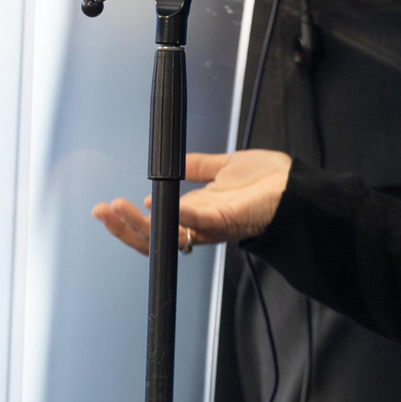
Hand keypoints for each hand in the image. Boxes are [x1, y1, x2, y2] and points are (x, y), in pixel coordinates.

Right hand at [91, 150, 293, 255]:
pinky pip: (196, 222)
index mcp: (198, 213)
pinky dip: (177, 215)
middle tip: (102, 211)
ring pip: (167, 236)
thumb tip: (175, 163)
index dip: (132, 220)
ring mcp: (212, 225)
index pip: (156, 224)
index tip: (109, 206)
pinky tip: (157, 205)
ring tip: (117, 208)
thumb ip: (200, 167)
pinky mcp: (226, 220)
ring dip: (139, 224)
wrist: (298, 187)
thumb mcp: (225, 167)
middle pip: (154, 238)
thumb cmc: (269, 181)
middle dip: (124, 227)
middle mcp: (201, 225)